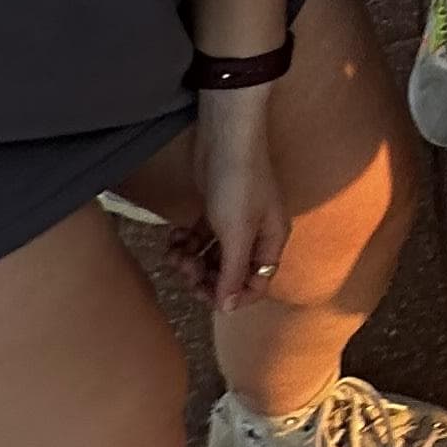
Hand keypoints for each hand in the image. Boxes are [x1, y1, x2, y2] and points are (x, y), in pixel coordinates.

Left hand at [189, 91, 290, 312]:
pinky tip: (175, 236)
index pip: (257, 284)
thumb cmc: (239, 183)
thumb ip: (232, 274)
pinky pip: (201, 240)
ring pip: (212, 258)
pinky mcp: (215, 211)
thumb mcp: (237, 233)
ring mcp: (235, 223)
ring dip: (191, 261)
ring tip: (175, 252)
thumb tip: (228, 310)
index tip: (204, 295)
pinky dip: (187, 243)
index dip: (231, 295)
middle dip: (205, 277)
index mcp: (271, 242)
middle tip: (184, 270)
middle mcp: (256, 236)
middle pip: (231, 274)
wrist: (226, 137)